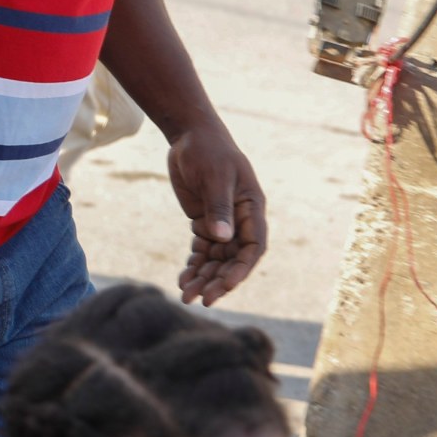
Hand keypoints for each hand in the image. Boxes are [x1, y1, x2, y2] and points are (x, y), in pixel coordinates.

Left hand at [167, 119, 266, 304]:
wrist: (189, 136)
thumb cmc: (207, 152)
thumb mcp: (214, 177)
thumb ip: (219, 207)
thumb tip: (222, 238)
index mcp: (251, 208)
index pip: (253, 247)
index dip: (241, 269)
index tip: (224, 285)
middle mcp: (240, 220)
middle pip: (233, 259)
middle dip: (218, 280)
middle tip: (201, 299)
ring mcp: (222, 223)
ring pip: (216, 259)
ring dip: (203, 278)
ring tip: (186, 296)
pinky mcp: (204, 222)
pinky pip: (202, 251)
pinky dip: (193, 266)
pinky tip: (182, 280)